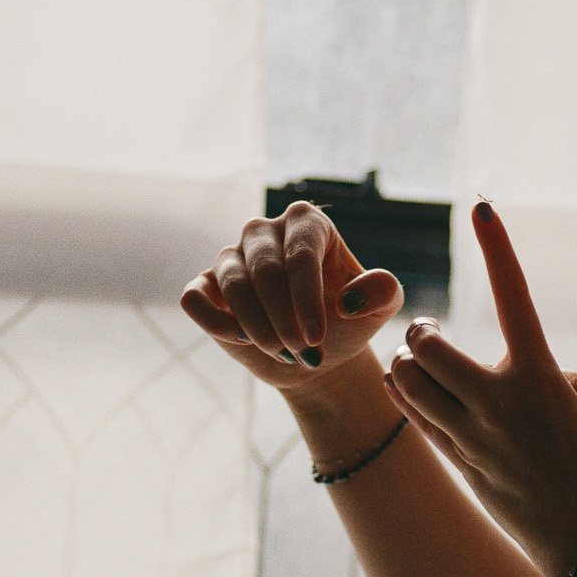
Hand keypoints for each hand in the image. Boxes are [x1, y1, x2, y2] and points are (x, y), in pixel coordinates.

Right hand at [180, 201, 404, 394]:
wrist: (314, 353)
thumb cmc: (348, 322)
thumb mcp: (381, 309)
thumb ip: (383, 292)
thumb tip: (349, 298)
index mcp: (307, 223)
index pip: (301, 253)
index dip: (306, 298)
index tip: (316, 337)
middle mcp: (265, 231)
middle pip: (265, 269)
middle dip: (284, 318)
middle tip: (305, 352)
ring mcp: (231, 256)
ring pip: (232, 283)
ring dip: (257, 326)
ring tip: (283, 353)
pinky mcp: (205, 286)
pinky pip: (194, 297)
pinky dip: (215, 321)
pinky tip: (243, 340)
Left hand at [384, 202, 576, 576]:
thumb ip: (566, 379)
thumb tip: (549, 374)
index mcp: (540, 376)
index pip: (513, 296)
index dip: (497, 247)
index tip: (482, 207)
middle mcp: (500, 401)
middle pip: (429, 346)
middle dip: (421, 333)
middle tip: (426, 334)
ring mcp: (473, 436)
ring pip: (410, 383)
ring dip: (405, 366)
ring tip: (414, 365)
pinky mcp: (458, 465)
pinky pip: (414, 419)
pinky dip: (404, 397)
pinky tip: (405, 389)